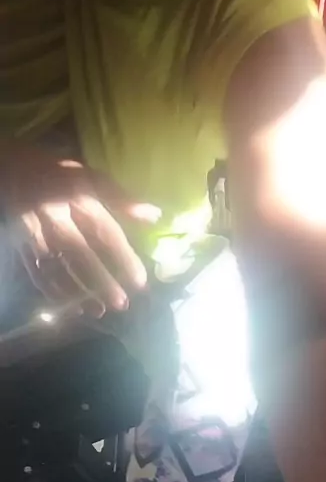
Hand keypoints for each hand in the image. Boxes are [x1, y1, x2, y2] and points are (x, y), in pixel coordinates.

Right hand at [1, 139, 160, 316]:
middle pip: (78, 252)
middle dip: (100, 281)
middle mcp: (55, 216)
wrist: (11, 169)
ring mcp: (34, 232)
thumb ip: (122, 199)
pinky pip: (36, 272)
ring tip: (98, 311)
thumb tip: (155, 217)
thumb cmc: (60, 175)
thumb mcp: (92, 177)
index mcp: (78, 197)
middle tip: (121, 303)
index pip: (104, 231)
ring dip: (77, 292)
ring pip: (55, 266)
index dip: (123, 258)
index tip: (140, 282)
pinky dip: (53, 292)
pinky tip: (70, 308)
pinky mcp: (20, 244)